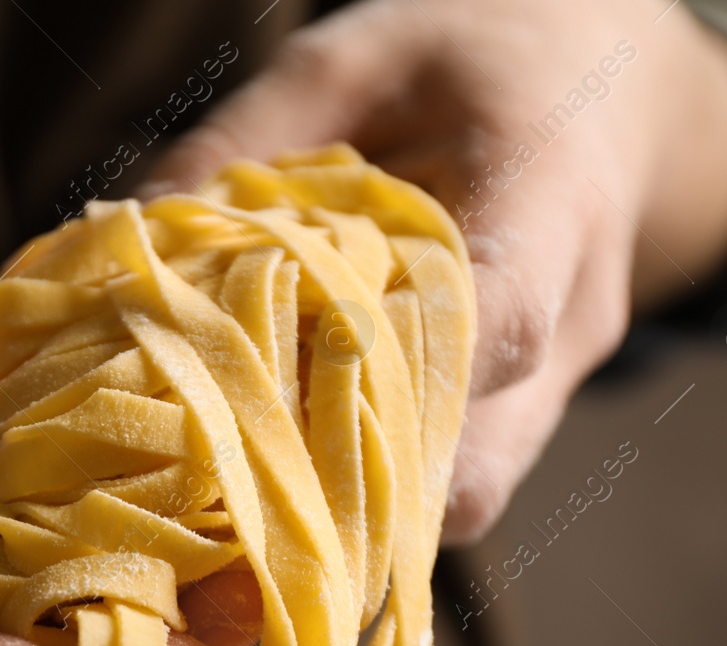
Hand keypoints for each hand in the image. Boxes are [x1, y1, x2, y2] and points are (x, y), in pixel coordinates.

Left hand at [139, 0, 726, 542]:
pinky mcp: (522, 414)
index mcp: (553, 202)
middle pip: (470, 469)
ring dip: (343, 510)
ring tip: (230, 480)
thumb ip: (252, 137)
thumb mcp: (359, 54)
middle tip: (209, 481)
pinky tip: (277, 457)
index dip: (382, 383)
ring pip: (457, 500)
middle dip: (334, 499)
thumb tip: (132, 230)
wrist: (594, 84)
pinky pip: (444, 486)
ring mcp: (555, 384)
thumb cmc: (470, 54)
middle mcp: (572, 320)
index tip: (263, 393)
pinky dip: (361, 493)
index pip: (497, 321)